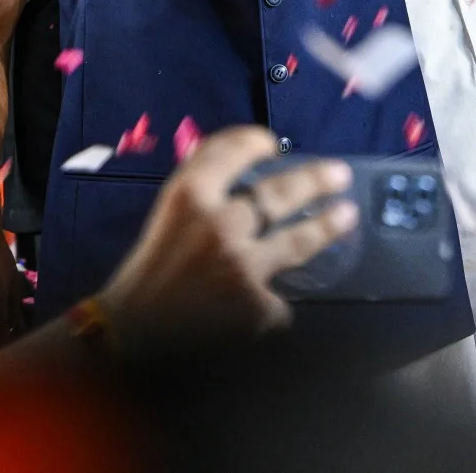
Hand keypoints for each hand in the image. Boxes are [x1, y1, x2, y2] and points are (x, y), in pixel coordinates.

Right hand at [96, 127, 357, 355]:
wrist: (129, 334)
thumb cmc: (151, 270)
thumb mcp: (169, 215)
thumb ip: (204, 188)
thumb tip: (255, 161)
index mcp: (188, 194)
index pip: (233, 150)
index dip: (257, 142)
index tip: (273, 145)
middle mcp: (218, 222)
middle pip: (280, 191)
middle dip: (316, 180)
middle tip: (340, 174)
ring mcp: (240, 264)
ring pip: (297, 241)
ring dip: (326, 226)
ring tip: (346, 216)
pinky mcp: (254, 305)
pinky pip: (279, 297)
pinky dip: (274, 300)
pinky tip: (272, 302)